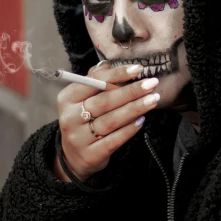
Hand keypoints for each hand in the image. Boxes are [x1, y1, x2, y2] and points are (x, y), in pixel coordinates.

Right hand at [53, 61, 159, 181]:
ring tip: (153, 99)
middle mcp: (70, 117)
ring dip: (135, 108)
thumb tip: (108, 64)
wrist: (72, 156)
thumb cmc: (81, 119)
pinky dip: (129, 129)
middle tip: (152, 83)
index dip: (117, 74)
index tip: (138, 69)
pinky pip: (114, 140)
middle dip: (131, 91)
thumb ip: (94, 80)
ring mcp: (79, 138)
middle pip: (104, 101)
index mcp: (67, 98)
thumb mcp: (81, 99)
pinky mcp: (91, 154)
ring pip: (111, 120)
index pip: (94, 82)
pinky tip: (142, 120)